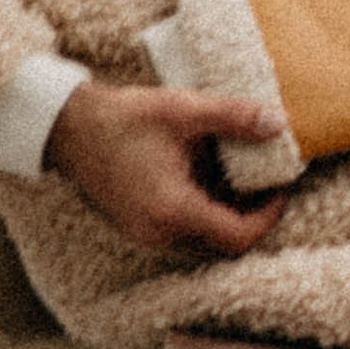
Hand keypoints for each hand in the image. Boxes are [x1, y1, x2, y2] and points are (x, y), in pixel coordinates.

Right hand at [43, 81, 291, 256]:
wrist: (68, 127)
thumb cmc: (124, 118)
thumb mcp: (184, 109)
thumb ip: (234, 117)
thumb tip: (278, 123)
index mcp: (172, 210)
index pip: (237, 236)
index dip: (268, 216)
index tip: (281, 187)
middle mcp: (159, 232)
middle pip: (222, 238)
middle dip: (250, 211)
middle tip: (267, 177)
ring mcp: (146, 233)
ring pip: (203, 234)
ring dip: (226, 208)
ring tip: (241, 170)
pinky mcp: (139, 225)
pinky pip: (183, 226)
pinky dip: (204, 206)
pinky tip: (208, 171)